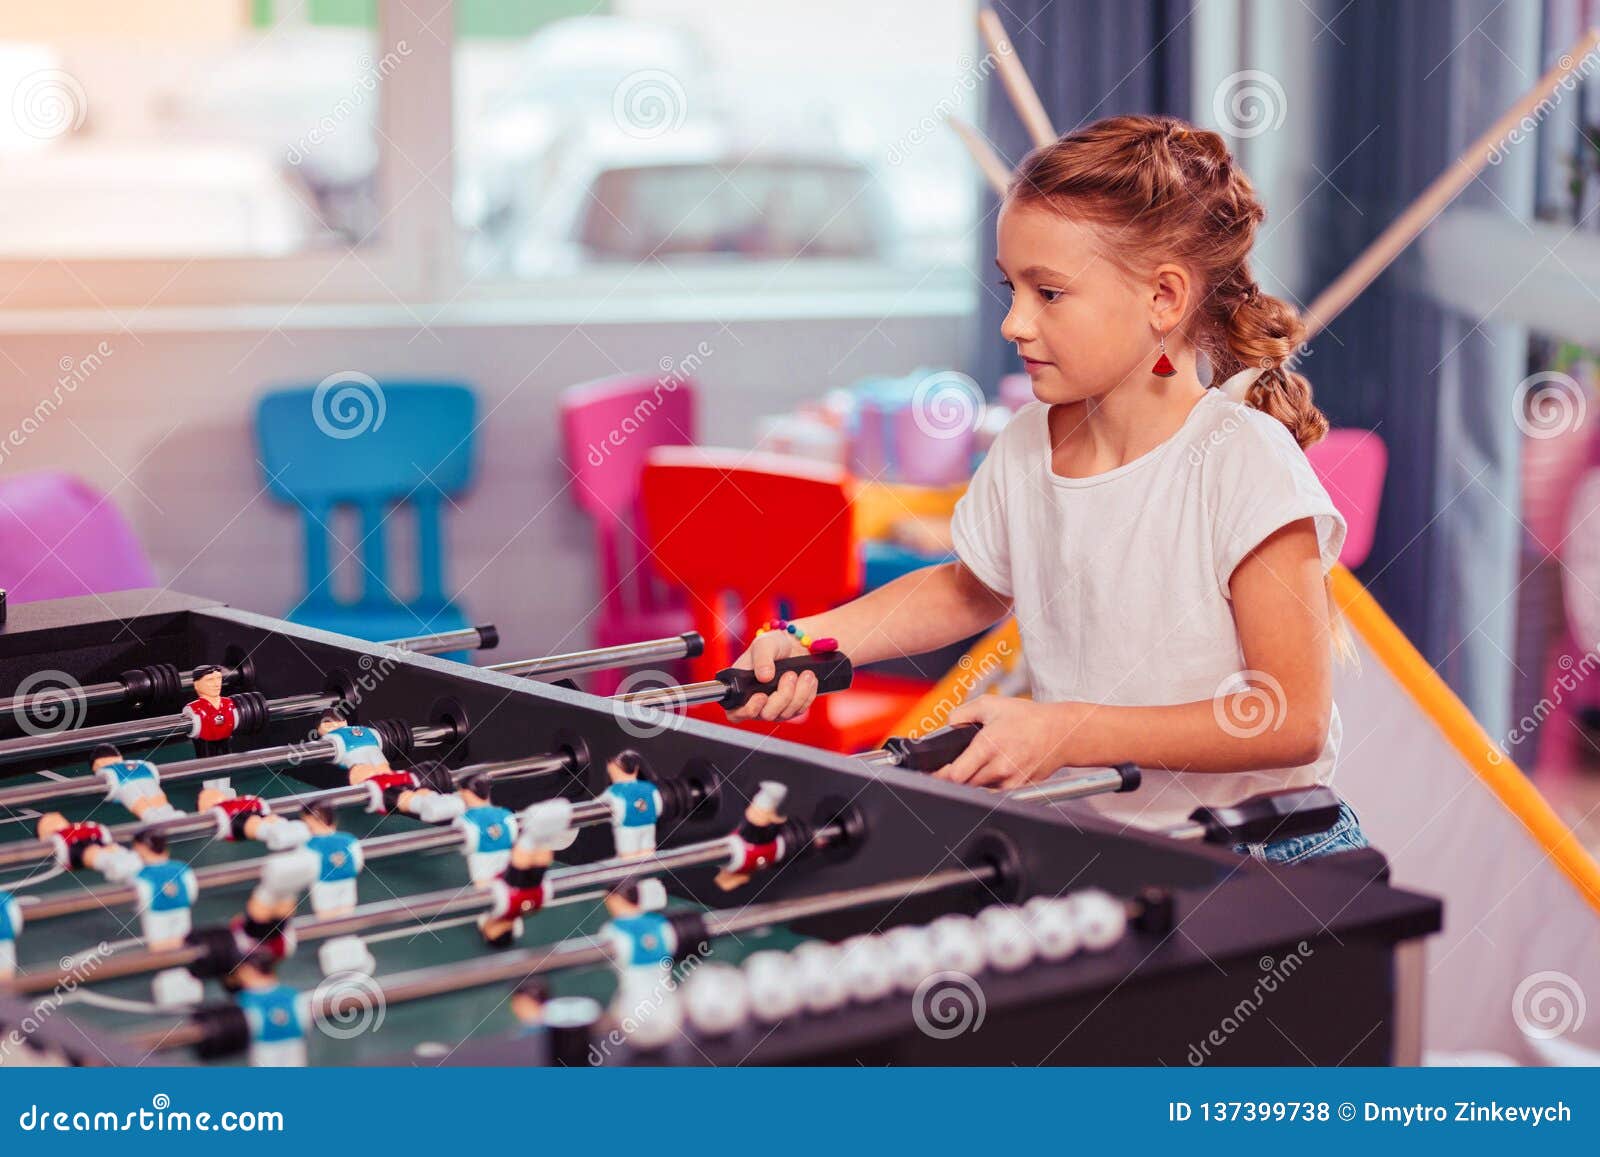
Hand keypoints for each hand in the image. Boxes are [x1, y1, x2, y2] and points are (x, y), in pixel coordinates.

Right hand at [724, 629, 819, 723]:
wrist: (794, 646)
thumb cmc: (774, 645)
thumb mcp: (764, 644)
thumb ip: (762, 659)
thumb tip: (764, 677)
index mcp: (741, 689)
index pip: (735, 713)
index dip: (747, 710)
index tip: (762, 696)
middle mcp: (756, 703)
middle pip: (767, 714)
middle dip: (782, 696)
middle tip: (790, 675)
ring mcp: (775, 708)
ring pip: (786, 714)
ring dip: (798, 693)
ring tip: (806, 673)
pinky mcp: (792, 708)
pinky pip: (801, 708)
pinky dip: (808, 694)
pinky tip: (809, 679)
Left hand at [932, 696, 1086, 789]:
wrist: (1060, 732)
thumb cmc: (1028, 718)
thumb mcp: (990, 704)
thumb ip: (961, 714)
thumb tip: (946, 726)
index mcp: (988, 745)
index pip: (955, 775)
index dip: (941, 775)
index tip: (935, 772)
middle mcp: (1000, 767)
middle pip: (964, 784)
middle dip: (957, 775)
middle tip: (959, 763)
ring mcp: (1010, 781)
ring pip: (979, 788)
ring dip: (973, 779)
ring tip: (982, 761)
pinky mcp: (1019, 789)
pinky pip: (995, 791)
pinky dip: (989, 782)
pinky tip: (996, 767)